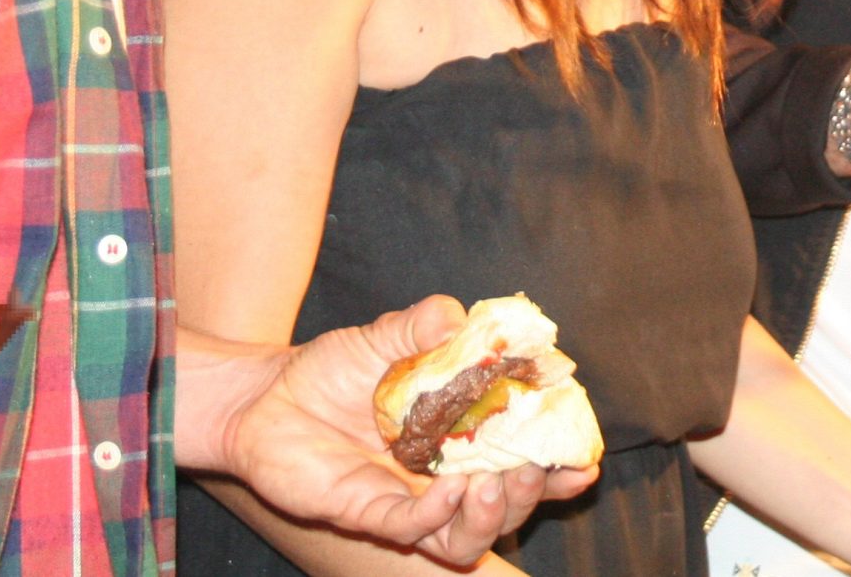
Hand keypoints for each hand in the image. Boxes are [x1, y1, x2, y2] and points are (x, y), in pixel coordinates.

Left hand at [207, 296, 594, 562]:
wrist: (265, 395)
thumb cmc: (329, 370)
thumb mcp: (384, 337)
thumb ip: (424, 325)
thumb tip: (461, 313)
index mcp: (458, 440)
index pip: (519, 461)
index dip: (556, 467)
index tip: (585, 458)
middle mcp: (439, 478)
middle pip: (504, 508)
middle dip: (532, 494)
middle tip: (536, 467)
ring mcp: (404, 501)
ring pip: (464, 537)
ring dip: (491, 517)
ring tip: (497, 485)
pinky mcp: (365, 512)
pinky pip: (410, 530)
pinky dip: (436, 517)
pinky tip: (449, 490)